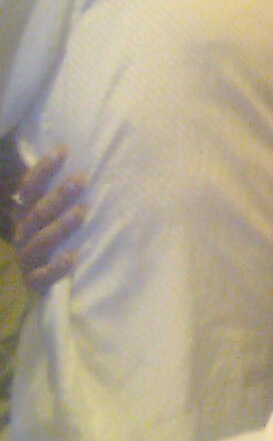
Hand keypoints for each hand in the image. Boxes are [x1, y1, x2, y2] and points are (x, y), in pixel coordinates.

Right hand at [11, 149, 86, 294]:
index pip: (29, 188)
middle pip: (38, 212)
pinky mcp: (34, 283)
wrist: (29, 289)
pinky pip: (43, 276)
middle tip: (82, 178)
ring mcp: (27, 259)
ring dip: (62, 225)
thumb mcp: (48, 218)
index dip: (43, 170)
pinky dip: (56, 267)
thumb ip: (56, 196)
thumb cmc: (49, 243)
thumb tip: (81, 164)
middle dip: (59, 194)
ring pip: (42, 241)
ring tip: (82, 212)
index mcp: (24, 215)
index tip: (63, 151)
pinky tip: (71, 258)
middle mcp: (23, 234)